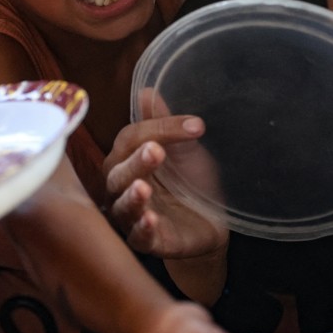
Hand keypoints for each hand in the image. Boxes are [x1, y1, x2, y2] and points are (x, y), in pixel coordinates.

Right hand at [104, 114, 226, 260]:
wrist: (214, 222)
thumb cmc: (191, 183)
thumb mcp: (185, 151)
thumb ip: (165, 125)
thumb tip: (147, 89)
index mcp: (127, 159)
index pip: (131, 140)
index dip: (158, 129)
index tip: (195, 125)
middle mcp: (121, 188)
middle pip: (119, 172)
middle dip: (137, 162)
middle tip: (156, 151)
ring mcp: (132, 217)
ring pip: (122, 206)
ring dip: (132, 196)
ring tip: (144, 188)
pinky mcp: (147, 242)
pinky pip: (138, 237)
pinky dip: (142, 228)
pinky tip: (150, 220)